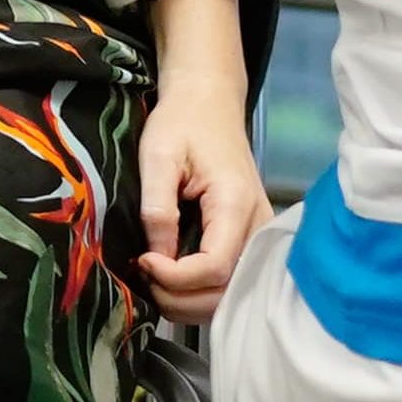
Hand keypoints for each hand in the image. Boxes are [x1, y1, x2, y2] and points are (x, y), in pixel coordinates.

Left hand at [134, 69, 268, 322]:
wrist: (208, 102)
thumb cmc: (183, 122)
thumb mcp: (158, 156)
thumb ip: (157, 208)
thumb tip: (156, 257)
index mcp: (235, 203)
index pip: (215, 267)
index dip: (175, 277)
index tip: (143, 259)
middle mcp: (257, 225)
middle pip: (227, 290)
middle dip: (179, 296)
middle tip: (144, 274)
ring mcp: (258, 235)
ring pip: (231, 293)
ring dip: (189, 299)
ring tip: (154, 277)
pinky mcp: (250, 237)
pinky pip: (231, 279)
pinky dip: (200, 290)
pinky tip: (172, 276)